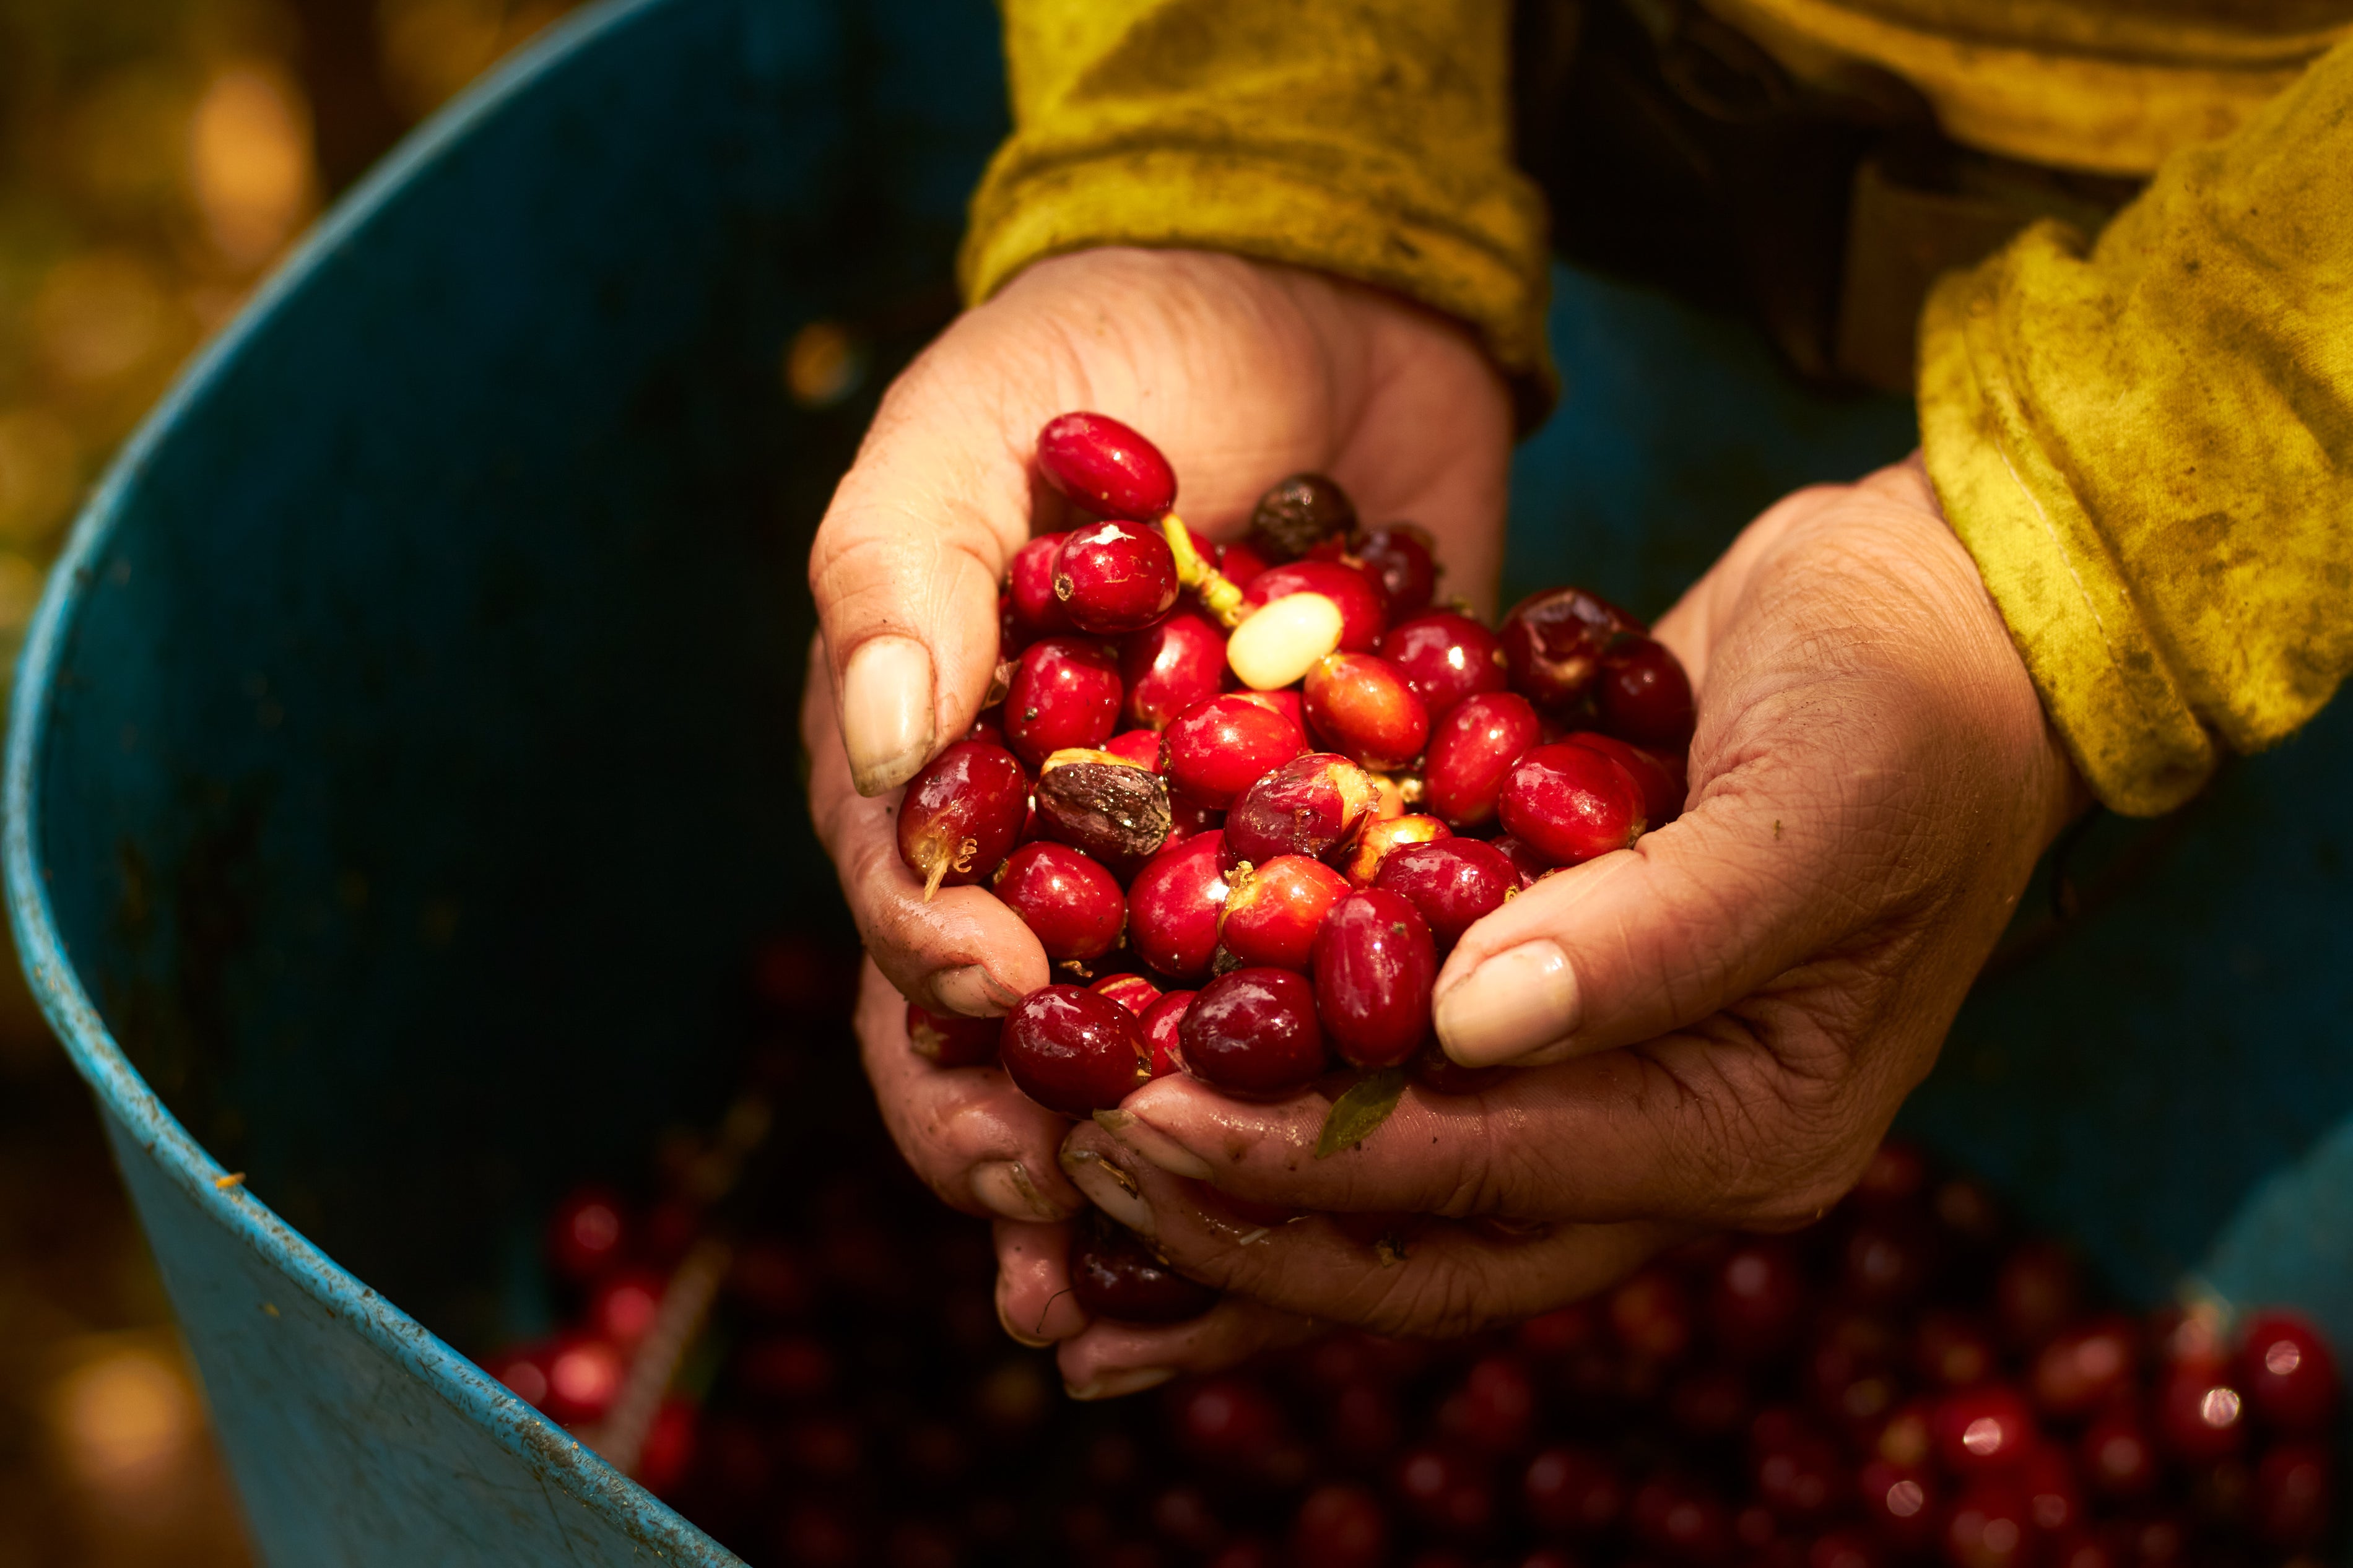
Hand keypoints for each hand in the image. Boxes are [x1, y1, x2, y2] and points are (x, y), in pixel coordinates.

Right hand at [806, 248, 1512, 1242]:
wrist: (1308, 298)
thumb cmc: (1097, 351)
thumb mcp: (959, 435)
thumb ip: (900, 581)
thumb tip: (879, 748)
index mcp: (943, 776)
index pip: (912, 921)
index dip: (942, 991)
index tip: (1007, 1018)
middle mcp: (1069, 848)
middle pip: (1033, 1036)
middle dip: (1041, 1135)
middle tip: (1070, 1219)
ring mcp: (1212, 859)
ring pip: (1184, 1043)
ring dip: (1188, 1156)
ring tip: (1202, 1260)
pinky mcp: (1351, 846)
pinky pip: (1348, 965)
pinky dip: (1358, 1048)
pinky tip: (1388, 1125)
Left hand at [1042, 457, 2082, 1382]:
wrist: (1950, 619)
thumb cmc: (1910, 703)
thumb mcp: (1815, 804)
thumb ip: (1655, 930)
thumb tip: (1470, 1031)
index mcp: (1748, 1134)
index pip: (1492, 1181)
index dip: (1303, 1162)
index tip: (1136, 1123)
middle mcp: (1669, 1146)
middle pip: (1419, 1240)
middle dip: (1234, 1220)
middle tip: (1059, 1166)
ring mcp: (1607, 1090)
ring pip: (1387, 1197)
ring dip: (1229, 1213)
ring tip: (1060, 1222)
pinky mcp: (1546, 1012)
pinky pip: (1393, 1095)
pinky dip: (1274, 1113)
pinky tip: (1149, 1114)